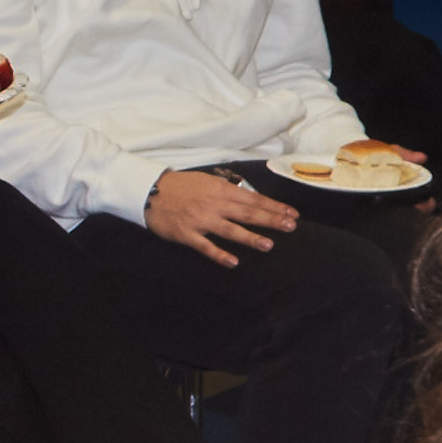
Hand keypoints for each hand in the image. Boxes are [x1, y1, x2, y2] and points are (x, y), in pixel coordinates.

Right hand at [144, 170, 297, 265]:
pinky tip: (234, 262)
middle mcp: (213, 205)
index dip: (274, 206)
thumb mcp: (207, 181)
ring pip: (230, 230)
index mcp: (220, 190)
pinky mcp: (187, 234)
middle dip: (271, 220)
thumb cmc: (180, 186)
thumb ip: (227, 190)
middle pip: (247, 214)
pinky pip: (205, 246)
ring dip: (250, 238)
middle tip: (290, 227)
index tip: (292, 213)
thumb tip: (250, 197)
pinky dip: (219, 255)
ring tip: (269, 245)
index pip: (253, 199)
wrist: (149, 192)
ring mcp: (200, 221)